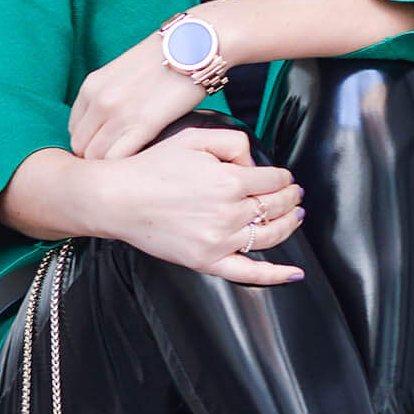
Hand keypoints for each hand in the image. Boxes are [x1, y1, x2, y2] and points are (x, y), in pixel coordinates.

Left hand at [70, 29, 206, 158]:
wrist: (194, 44)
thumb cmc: (163, 59)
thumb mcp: (121, 71)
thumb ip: (106, 96)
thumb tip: (104, 125)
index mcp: (91, 86)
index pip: (74, 130)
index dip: (89, 143)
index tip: (107, 148)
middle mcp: (99, 100)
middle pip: (81, 147)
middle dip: (96, 157)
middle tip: (119, 159)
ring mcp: (119, 113)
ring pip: (96, 157)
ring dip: (110, 164)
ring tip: (130, 163)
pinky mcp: (144, 123)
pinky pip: (118, 158)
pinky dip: (125, 165)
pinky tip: (141, 160)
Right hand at [104, 125, 304, 285]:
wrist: (118, 199)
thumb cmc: (152, 167)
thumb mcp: (195, 137)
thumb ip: (233, 142)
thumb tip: (254, 163)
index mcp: (229, 180)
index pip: (274, 179)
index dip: (283, 177)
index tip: (283, 177)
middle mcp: (229, 212)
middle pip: (277, 206)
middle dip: (291, 197)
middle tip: (294, 193)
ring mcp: (219, 240)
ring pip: (270, 235)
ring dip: (290, 224)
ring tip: (295, 216)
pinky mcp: (207, 261)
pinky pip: (248, 273)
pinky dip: (275, 275)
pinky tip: (294, 274)